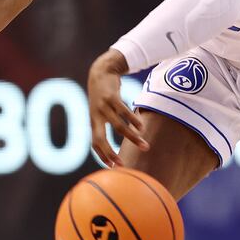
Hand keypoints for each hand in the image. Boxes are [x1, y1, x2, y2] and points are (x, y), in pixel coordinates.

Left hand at [88, 49, 148, 166]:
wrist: (100, 72)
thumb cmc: (103, 96)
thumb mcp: (100, 110)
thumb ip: (104, 123)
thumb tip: (114, 140)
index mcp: (94, 121)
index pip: (94, 143)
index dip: (102, 155)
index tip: (112, 168)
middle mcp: (96, 116)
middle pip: (99, 139)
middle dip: (110, 153)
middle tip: (122, 166)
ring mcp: (102, 106)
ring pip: (117, 126)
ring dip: (132, 138)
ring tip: (145, 146)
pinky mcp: (111, 97)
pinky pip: (123, 111)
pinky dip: (133, 120)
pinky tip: (142, 127)